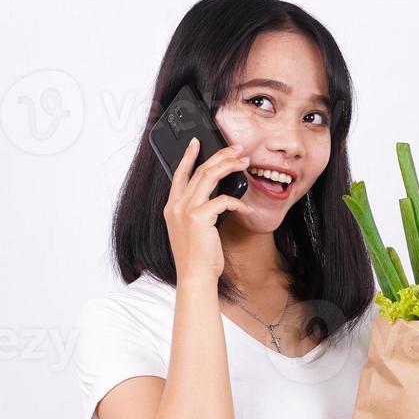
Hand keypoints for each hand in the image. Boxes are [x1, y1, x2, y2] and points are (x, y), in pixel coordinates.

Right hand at [164, 137, 248, 281]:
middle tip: (237, 148)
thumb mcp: (192, 230)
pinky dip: (237, 201)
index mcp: (172, 207)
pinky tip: (246, 208)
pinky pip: (223, 200)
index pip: (179, 174)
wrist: (194, 276)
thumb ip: (197, 212)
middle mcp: (176, 205)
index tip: (196, 142)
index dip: (188, 156)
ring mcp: (186, 210)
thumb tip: (215, 198)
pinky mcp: (199, 217)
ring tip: (244, 161)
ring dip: (229, 166)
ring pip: (210, 176)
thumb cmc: (197, 257)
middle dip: (220, 155)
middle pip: (199, 170)